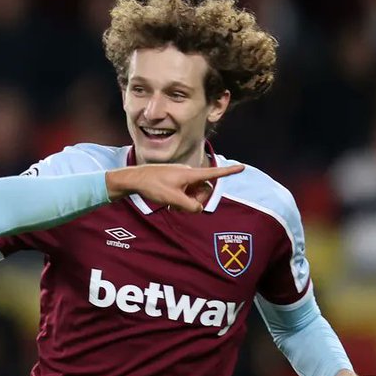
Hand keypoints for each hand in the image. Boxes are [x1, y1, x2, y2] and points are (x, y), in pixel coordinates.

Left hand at [104, 163, 244, 212]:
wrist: (134, 179)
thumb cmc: (153, 186)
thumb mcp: (173, 199)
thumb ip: (190, 206)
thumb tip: (199, 208)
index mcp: (190, 174)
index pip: (213, 173)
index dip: (228, 172)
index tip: (241, 167)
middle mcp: (188, 172)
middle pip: (204, 187)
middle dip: (198, 199)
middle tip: (183, 208)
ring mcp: (181, 176)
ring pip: (194, 190)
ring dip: (188, 201)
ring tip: (174, 207)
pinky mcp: (174, 179)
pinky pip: (185, 190)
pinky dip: (181, 198)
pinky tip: (170, 205)